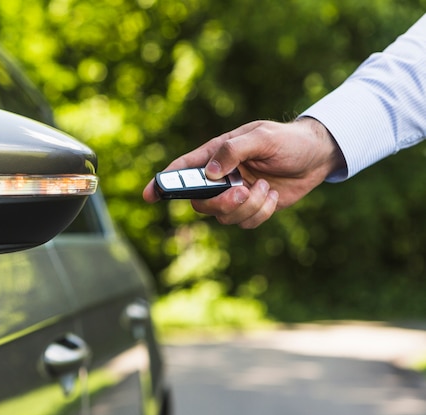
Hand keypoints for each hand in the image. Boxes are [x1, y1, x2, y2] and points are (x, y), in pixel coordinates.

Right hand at [143, 117, 344, 227]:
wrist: (317, 155)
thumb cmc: (287, 140)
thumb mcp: (262, 137)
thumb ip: (233, 151)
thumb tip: (210, 173)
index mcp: (216, 155)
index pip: (183, 169)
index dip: (163, 182)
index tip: (149, 195)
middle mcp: (221, 177)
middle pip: (200, 202)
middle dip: (219, 203)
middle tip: (241, 192)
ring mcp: (236, 194)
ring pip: (224, 216)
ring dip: (247, 207)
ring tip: (266, 189)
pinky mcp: (253, 208)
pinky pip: (246, 222)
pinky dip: (261, 213)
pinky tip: (273, 197)